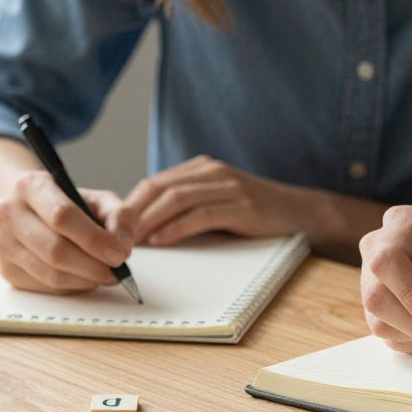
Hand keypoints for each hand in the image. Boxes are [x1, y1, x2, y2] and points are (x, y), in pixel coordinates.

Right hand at [0, 172, 130, 293]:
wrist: (32, 212)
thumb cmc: (71, 205)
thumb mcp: (100, 200)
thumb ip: (119, 217)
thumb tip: (123, 246)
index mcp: (31, 185)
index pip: (62, 216)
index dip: (94, 239)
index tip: (119, 255)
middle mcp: (8, 212)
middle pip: (54, 249)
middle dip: (92, 266)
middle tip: (116, 271)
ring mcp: (2, 243)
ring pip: (49, 274)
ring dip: (84, 280)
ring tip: (104, 274)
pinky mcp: (6, 270)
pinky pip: (44, 288)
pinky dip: (71, 287)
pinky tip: (83, 277)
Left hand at [117, 155, 308, 247]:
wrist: (301, 212)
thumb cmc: (255, 213)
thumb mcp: (217, 203)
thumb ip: (187, 208)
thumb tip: (144, 230)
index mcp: (202, 169)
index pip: (154, 183)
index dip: (128, 205)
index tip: (111, 228)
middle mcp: (212, 172)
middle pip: (158, 187)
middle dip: (131, 213)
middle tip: (112, 236)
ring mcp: (228, 186)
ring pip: (175, 199)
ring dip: (148, 221)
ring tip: (130, 242)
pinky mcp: (241, 205)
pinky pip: (200, 214)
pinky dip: (176, 228)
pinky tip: (161, 241)